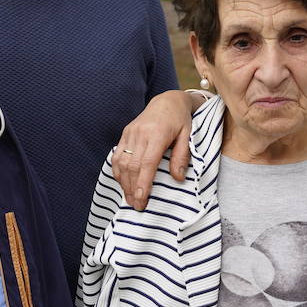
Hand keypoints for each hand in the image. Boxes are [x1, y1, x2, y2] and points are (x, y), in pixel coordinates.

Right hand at [113, 90, 200, 209]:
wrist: (167, 101)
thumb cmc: (180, 120)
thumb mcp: (188, 136)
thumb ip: (181, 156)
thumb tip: (178, 178)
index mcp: (157, 134)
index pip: (146, 162)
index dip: (143, 182)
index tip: (142, 199)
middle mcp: (140, 133)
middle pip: (132, 166)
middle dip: (133, 188)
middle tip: (137, 206)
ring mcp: (130, 133)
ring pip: (122, 162)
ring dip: (124, 183)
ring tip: (130, 199)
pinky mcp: (125, 133)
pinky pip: (117, 156)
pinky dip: (119, 172)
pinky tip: (124, 184)